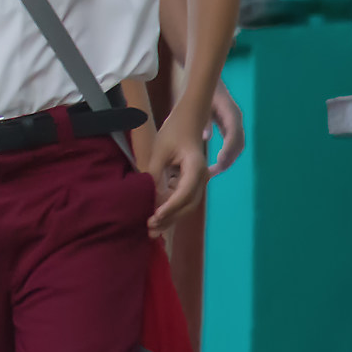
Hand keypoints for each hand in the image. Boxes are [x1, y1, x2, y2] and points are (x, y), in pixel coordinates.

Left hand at [146, 114, 209, 233]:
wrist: (189, 121)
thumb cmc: (173, 132)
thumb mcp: (160, 151)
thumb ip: (155, 174)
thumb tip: (150, 198)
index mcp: (196, 167)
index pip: (184, 193)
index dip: (170, 208)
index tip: (154, 217)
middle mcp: (201, 177)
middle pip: (187, 204)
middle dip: (170, 218)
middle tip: (150, 230)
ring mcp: (198, 181)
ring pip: (186, 205)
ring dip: (170, 217)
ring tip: (152, 229)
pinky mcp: (192, 182)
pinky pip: (183, 199)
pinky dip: (171, 209)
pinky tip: (157, 217)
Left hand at [208, 78, 244, 175]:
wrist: (204, 78)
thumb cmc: (200, 88)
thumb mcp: (200, 102)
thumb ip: (204, 119)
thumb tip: (206, 136)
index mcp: (231, 113)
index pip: (234, 134)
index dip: (228, 149)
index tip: (219, 162)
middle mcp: (236, 119)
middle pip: (238, 144)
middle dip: (228, 159)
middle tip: (213, 172)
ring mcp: (233, 123)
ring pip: (236, 146)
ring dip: (227, 160)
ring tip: (211, 172)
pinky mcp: (228, 126)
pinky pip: (230, 145)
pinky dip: (224, 155)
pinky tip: (212, 164)